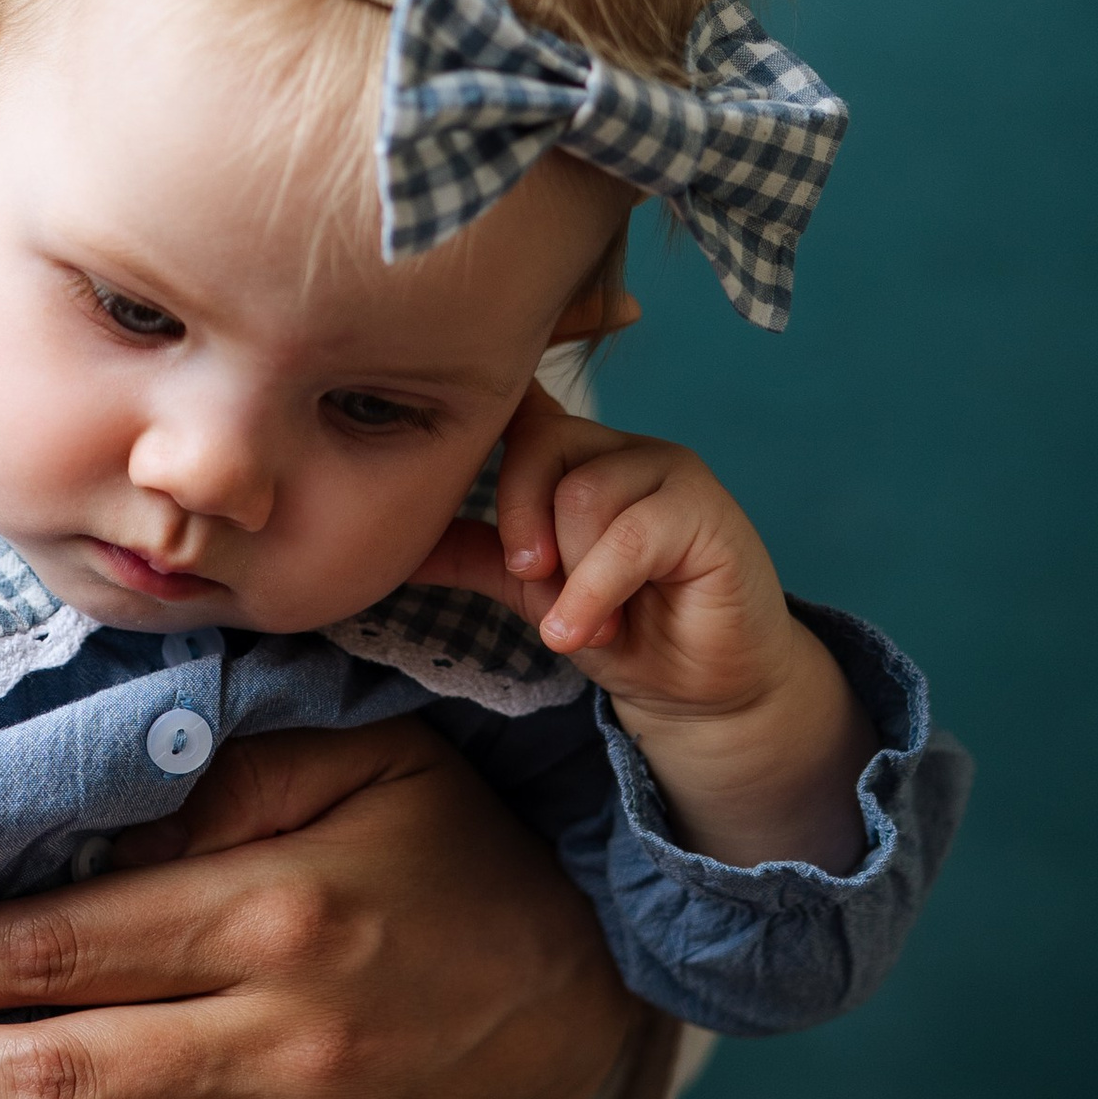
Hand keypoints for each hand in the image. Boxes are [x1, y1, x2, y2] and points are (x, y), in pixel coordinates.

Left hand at [419, 388, 871, 870]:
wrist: (696, 689)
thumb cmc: (619, 626)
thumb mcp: (528, 589)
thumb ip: (470, 553)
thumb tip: (390, 543)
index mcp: (575, 452)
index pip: (519, 409)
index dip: (489, 425)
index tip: (464, 466)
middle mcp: (621, 447)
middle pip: (541, 445)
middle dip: (520, 521)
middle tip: (529, 579)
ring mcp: (669, 472)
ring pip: (583, 493)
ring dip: (569, 572)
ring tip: (580, 620)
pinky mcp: (706, 512)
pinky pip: (632, 535)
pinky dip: (595, 589)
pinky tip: (585, 631)